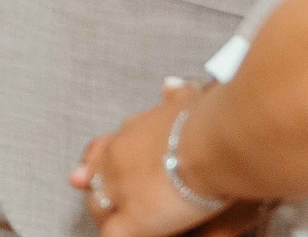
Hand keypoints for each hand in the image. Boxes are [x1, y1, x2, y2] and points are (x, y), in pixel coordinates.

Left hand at [71, 86, 262, 236]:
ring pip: (97, 209)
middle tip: (120, 205)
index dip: (99, 165)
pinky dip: (117, 234)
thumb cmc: (206, 121)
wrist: (211, 144)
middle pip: (95, 181)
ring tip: (129, 225)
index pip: (101, 151)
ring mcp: (119, 189)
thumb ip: (175, 96)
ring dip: (110, 217)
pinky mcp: (132, 219)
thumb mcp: (187, 99)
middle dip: (104, 193)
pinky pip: (111, 234)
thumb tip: (168, 86)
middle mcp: (115, 160)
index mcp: (127, 134)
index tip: (99, 174)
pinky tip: (136, 234)